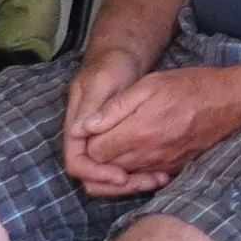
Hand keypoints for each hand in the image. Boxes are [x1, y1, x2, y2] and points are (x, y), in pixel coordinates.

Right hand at [63, 49, 157, 193]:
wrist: (123, 54)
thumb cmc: (112, 64)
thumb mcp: (104, 80)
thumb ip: (94, 106)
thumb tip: (81, 131)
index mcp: (77, 127)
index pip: (77, 162)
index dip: (96, 174)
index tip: (121, 176)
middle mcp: (87, 139)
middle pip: (93, 175)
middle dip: (117, 185)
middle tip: (147, 183)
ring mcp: (103, 140)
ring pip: (110, 173)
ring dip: (132, 181)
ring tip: (159, 180)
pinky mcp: (120, 140)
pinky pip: (126, 164)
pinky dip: (140, 171)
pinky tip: (163, 171)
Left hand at [69, 59, 240, 193]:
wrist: (231, 101)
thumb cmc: (191, 86)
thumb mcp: (151, 84)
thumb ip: (116, 107)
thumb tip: (86, 126)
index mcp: (139, 131)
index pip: (95, 152)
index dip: (89, 141)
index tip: (96, 128)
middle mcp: (148, 155)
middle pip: (106, 168)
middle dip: (99, 155)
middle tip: (105, 135)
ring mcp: (162, 166)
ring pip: (124, 176)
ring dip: (116, 164)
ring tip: (120, 142)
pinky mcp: (173, 170)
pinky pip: (144, 177)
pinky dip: (136, 169)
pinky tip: (140, 152)